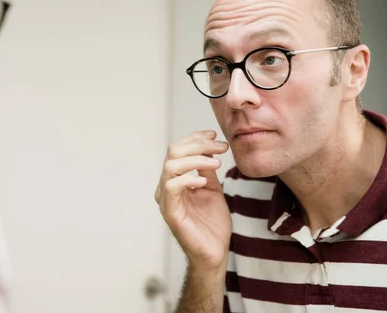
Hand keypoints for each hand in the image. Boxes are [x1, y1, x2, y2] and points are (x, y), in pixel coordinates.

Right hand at [155, 130, 231, 270]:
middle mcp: (166, 187)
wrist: (215, 252)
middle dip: (198, 144)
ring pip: (171, 165)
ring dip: (196, 159)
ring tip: (216, 163)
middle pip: (173, 152)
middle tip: (220, 147)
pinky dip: (188, 179)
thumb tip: (208, 148)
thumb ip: (207, 170)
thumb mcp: (213, 189)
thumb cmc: (212, 223)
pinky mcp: (170, 212)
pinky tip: (203, 181)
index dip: (194, 138)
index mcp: (175, 180)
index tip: (214, 135)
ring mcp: (166, 199)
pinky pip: (171, 187)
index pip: (178, 149)